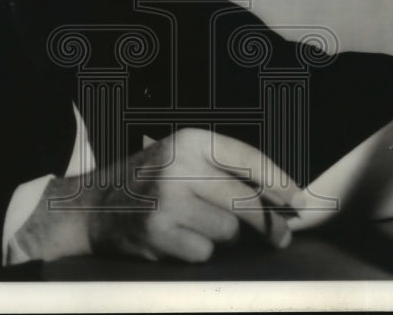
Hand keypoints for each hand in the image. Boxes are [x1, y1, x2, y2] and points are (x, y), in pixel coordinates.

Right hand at [15, 128, 300, 262]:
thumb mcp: (182, 158)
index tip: (299, 201)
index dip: (280, 182)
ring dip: (221, 235)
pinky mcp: (157, 232)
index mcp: (190, 140)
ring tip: (195, 224)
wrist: (93, 205)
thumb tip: (282, 198)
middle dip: (270, 224)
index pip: (248, 159)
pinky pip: (204, 251)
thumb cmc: (150, 181)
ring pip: (227, 231)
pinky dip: (197, 250)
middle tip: (283, 237)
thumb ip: (224, 171)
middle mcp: (178, 166)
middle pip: (245, 201)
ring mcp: (166, 200)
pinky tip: (176, 237)